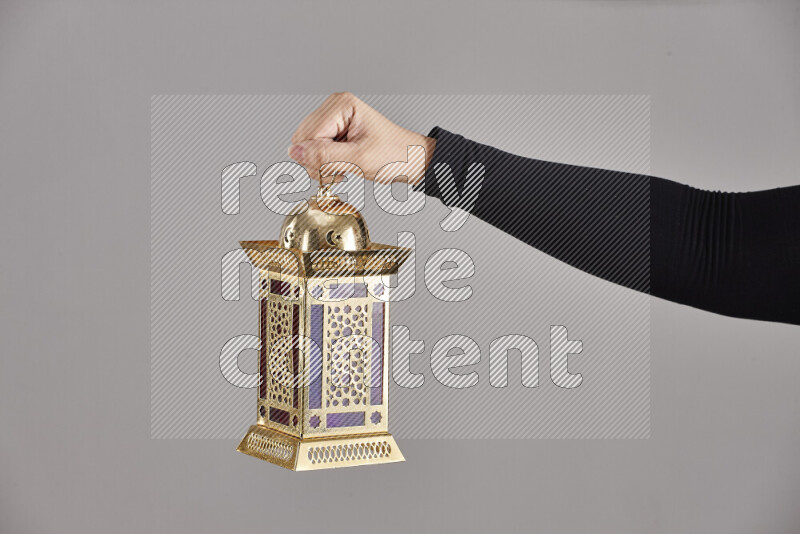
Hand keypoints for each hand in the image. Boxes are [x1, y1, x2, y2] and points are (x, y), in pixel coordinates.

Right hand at [288, 92, 435, 184]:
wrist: (411, 160)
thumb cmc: (394, 155)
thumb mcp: (359, 160)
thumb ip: (325, 156)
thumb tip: (294, 152)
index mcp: (342, 105)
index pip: (308, 135)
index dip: (317, 159)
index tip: (337, 170)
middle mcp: (334, 106)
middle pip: (302, 139)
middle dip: (317, 162)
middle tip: (340, 170)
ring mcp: (332, 118)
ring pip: (305, 147)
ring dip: (320, 165)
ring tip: (344, 168)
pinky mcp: (333, 130)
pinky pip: (314, 150)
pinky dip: (324, 163)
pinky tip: (341, 165)